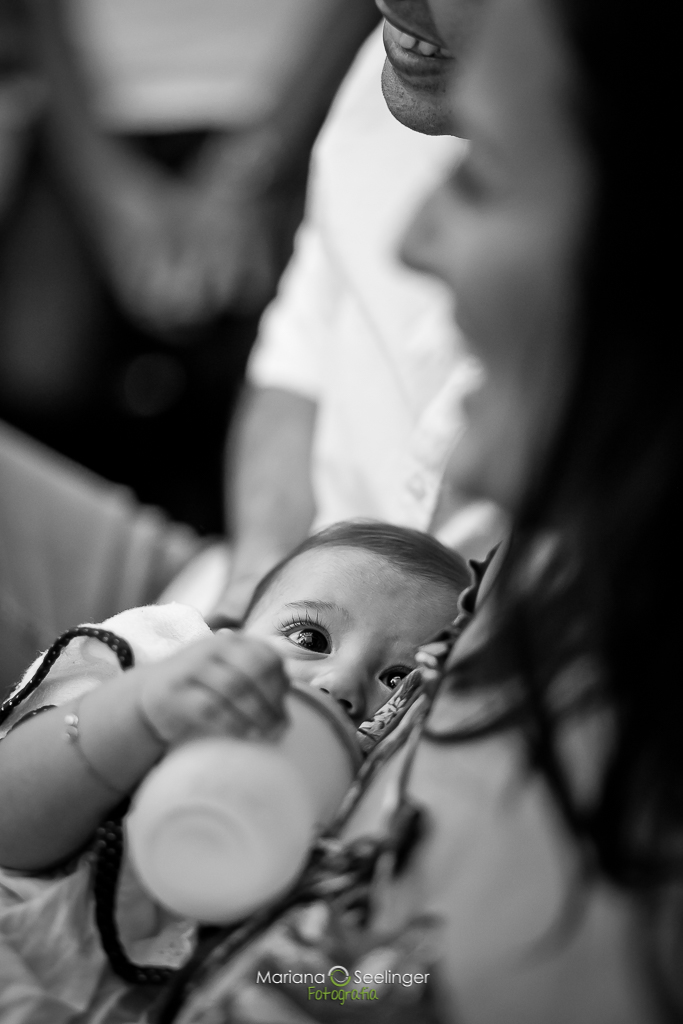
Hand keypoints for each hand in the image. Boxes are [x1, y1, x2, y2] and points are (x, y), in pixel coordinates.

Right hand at [136, 631, 287, 745]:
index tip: (285, 707)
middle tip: (281, 727)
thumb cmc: (199, 687)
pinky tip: (244, 735)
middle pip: (254, 669)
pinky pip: (211, 708)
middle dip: (272, 700)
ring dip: (257, 714)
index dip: (281, 683)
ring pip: (235, 687)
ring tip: (267, 734)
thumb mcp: (226, 671)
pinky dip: (233, 723)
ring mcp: (192, 668)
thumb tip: (286, 712)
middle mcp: (212, 648)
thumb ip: (254, 680)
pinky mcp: (175, 693)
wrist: (149, 694)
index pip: (267, 656)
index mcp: (230, 642)